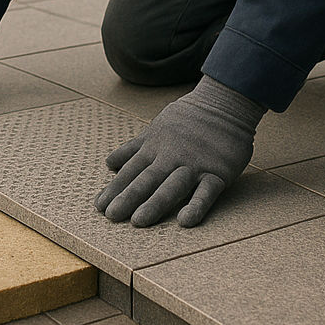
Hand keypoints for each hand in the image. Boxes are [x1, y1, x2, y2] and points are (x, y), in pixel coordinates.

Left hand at [95, 75, 264, 227]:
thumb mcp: (156, 127)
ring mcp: (194, 165)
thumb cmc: (188, 117)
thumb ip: (134, 148)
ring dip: (155, 203)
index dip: (115, 188)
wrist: (224, 103)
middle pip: (147, 179)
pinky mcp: (217, 173)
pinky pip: (206, 192)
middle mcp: (171, 157)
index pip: (131, 170)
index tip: (99, 205)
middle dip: (128, 197)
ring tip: (139, 221)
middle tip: (112, 215)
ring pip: (172, 186)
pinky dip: (196, 206)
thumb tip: (109, 163)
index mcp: (155, 146)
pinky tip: (185, 221)